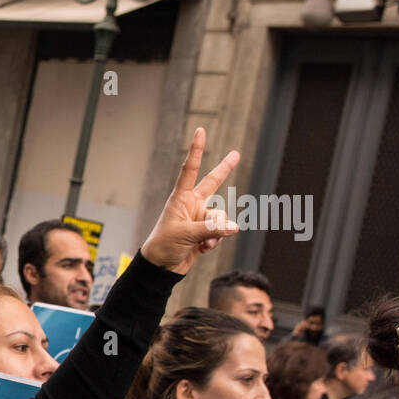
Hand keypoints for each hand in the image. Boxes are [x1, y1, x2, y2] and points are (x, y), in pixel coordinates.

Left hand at [139, 127, 240, 274]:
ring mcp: (199, 218)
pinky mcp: (205, 233)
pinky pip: (220, 232)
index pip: (190, 170)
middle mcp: (191, 205)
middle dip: (225, 170)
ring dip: (217, 231)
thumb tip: (234, 227)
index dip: (196, 150)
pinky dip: (215, 241)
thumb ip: (210, 229)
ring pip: (221, 218)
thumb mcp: (186, 235)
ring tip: (203, 241)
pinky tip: (202, 248)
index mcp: (180, 199)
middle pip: (212, 184)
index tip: (200, 131)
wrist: (161, 267)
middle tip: (236, 154)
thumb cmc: (164, 246)